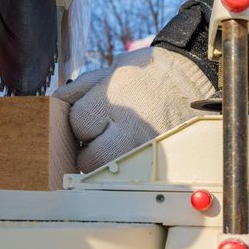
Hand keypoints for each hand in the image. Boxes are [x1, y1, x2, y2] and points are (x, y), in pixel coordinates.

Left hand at [53, 47, 214, 172]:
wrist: (193, 78)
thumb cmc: (147, 75)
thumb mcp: (112, 70)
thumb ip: (81, 88)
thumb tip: (55, 103)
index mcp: (115, 101)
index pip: (78, 124)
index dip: (80, 124)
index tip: (90, 121)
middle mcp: (131, 128)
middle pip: (88, 159)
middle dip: (88, 151)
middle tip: (99, 140)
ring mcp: (148, 148)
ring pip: (108, 175)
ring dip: (105, 165)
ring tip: (115, 147)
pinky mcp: (162, 162)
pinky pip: (131, 178)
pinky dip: (126, 172)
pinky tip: (130, 155)